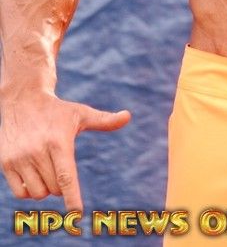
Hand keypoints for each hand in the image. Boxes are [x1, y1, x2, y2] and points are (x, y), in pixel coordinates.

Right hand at [0, 92, 129, 210]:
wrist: (23, 100)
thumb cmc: (57, 110)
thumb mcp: (80, 114)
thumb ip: (104, 120)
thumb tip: (128, 116)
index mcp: (58, 141)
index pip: (66, 177)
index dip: (72, 197)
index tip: (77, 213)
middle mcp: (37, 151)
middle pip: (54, 189)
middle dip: (60, 185)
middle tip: (58, 164)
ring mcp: (19, 158)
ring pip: (38, 194)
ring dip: (45, 188)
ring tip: (46, 167)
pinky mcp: (5, 163)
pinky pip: (20, 193)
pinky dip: (29, 190)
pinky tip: (33, 174)